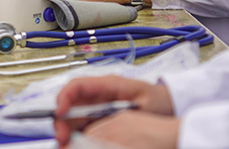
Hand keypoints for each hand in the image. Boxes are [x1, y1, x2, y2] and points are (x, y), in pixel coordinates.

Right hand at [55, 76, 175, 145]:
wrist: (168, 104)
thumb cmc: (158, 100)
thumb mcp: (144, 104)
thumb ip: (124, 113)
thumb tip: (104, 124)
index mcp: (106, 84)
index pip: (77, 85)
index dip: (64, 97)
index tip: (60, 112)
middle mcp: (97, 95)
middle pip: (70, 103)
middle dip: (61, 120)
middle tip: (62, 137)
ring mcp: (97, 106)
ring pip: (73, 116)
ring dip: (67, 130)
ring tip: (67, 144)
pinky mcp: (99, 118)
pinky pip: (82, 126)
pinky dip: (77, 135)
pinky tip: (77, 144)